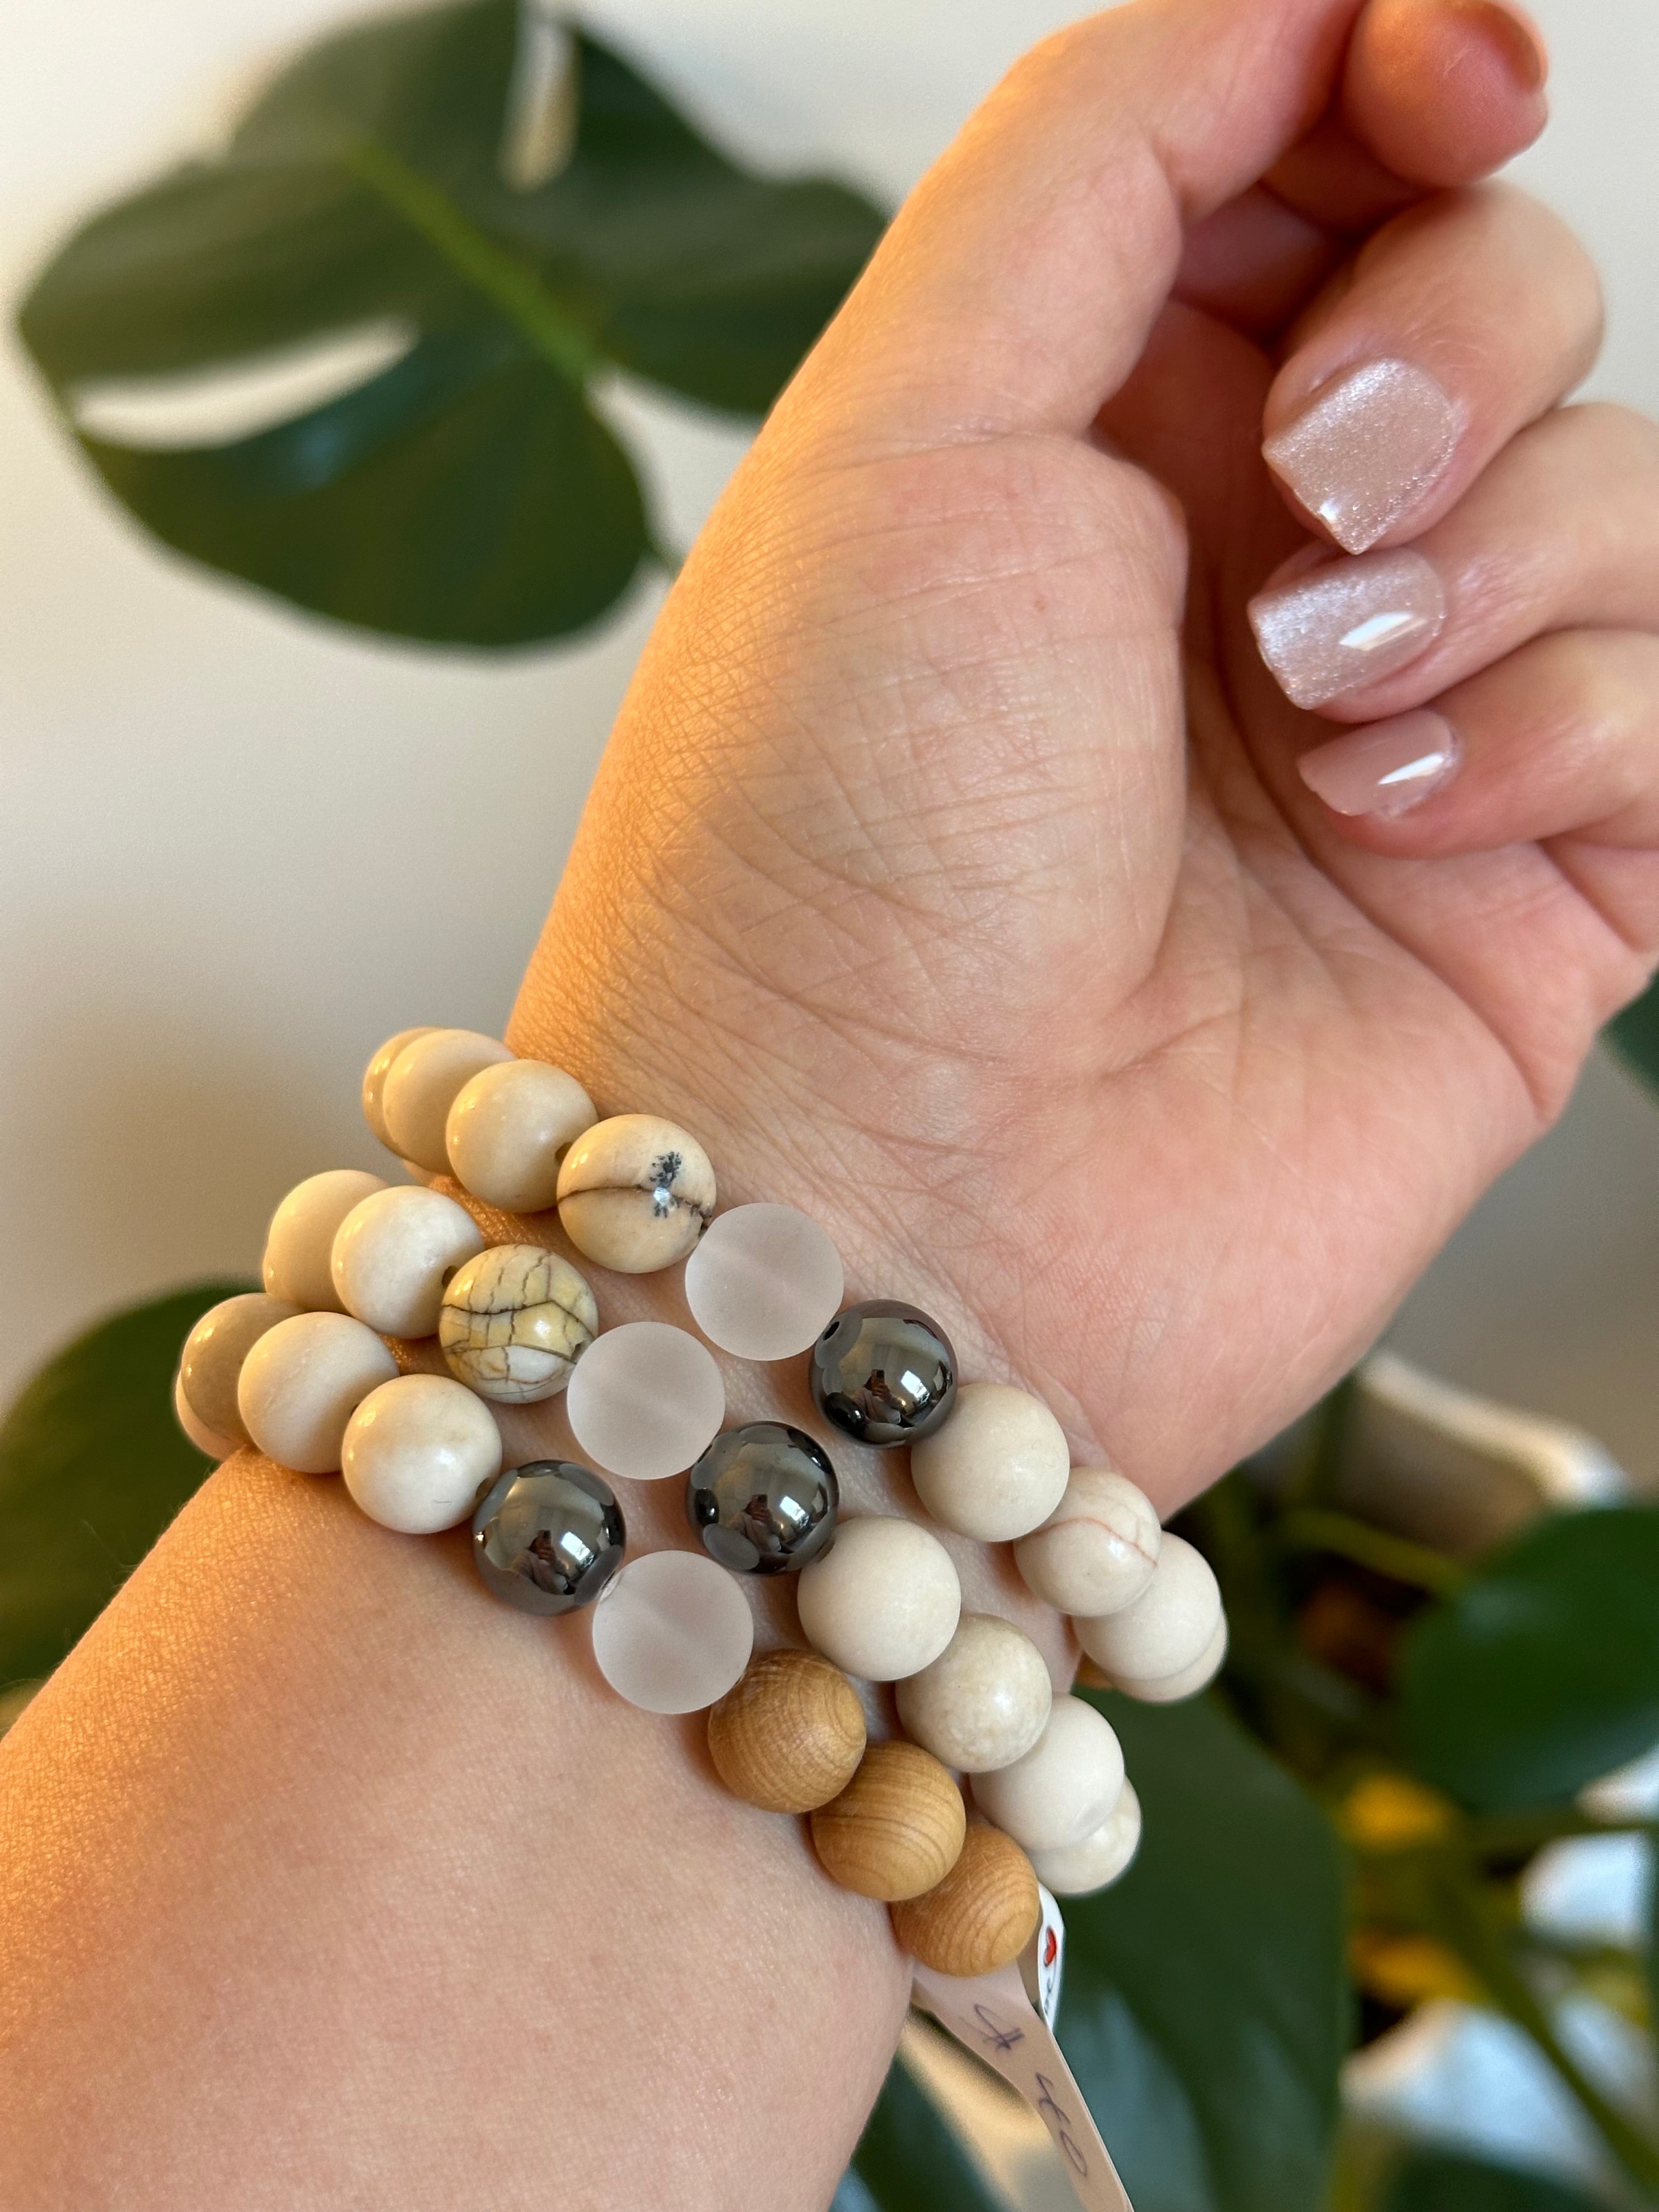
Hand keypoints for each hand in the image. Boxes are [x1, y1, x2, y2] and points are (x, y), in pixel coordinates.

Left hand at [518, 0, 1652, 1508]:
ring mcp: (1391, 722)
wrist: (886, 1198)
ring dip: (1503, 558)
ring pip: (1616, 488)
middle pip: (1495, 292)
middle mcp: (1242, 560)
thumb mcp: (904, 419)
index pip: (1321, 157)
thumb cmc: (830, 841)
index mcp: (1083, 417)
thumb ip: (1099, 155)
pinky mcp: (1515, 890)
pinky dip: (1571, 721)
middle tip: (1317, 486)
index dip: (1420, 80)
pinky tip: (1405, 815)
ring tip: (1322, 704)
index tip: (1452, 88)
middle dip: (1446, 343)